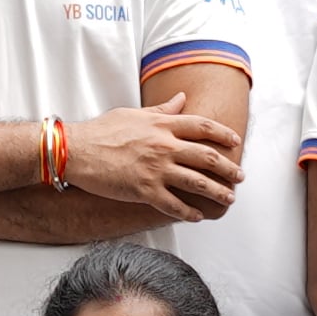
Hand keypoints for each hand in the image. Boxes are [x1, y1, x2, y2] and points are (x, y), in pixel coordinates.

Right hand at [59, 105, 244, 217]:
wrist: (76, 150)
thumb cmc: (101, 131)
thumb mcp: (133, 113)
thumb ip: (161, 109)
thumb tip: (181, 99)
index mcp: (162, 124)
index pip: (203, 127)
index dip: (223, 134)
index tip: (235, 141)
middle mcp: (164, 146)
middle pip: (207, 156)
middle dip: (228, 168)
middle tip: (239, 176)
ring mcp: (156, 169)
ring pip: (197, 182)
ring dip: (217, 191)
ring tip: (229, 198)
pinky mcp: (144, 190)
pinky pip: (174, 205)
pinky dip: (189, 212)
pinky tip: (197, 216)